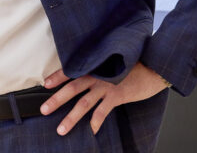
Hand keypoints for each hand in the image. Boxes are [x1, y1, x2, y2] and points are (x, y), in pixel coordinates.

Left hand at [40, 62, 169, 135]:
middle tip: (43, 109)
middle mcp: (98, 76)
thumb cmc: (133, 66)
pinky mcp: (117, 96)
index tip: (45, 83)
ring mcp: (106, 86)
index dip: (57, 76)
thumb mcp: (112, 64)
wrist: (153, 69)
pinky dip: (95, 122)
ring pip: (84, 103)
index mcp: (94, 66)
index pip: (71, 70)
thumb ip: (99, 69)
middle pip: (72, 88)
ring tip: (61, 129)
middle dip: (56, 100)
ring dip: (71, 117)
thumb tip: (85, 77)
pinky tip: (90, 131)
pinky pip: (102, 112)